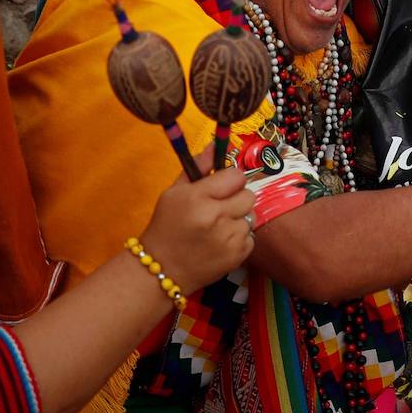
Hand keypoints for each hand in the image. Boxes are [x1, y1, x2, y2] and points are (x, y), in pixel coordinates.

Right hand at [139, 148, 255, 295]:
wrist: (161, 269)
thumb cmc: (166, 226)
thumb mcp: (173, 192)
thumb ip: (197, 167)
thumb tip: (216, 143)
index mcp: (198, 198)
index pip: (236, 176)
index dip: (230, 181)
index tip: (221, 188)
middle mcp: (215, 217)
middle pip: (249, 195)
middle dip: (236, 199)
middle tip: (220, 208)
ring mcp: (228, 238)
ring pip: (251, 216)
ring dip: (237, 220)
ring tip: (217, 228)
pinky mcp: (238, 255)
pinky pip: (251, 237)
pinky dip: (239, 238)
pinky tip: (220, 243)